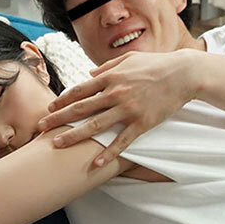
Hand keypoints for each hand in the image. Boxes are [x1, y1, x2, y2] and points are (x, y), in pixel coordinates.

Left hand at [37, 50, 198, 166]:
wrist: (184, 74)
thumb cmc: (156, 64)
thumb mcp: (129, 59)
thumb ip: (107, 67)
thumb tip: (89, 74)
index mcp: (110, 77)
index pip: (80, 90)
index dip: (62, 100)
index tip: (49, 108)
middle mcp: (115, 93)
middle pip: (80, 108)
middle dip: (58, 118)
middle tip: (41, 127)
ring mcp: (128, 109)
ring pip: (95, 126)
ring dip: (74, 136)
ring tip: (57, 145)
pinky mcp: (142, 123)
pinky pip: (121, 141)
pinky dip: (108, 153)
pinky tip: (96, 163)